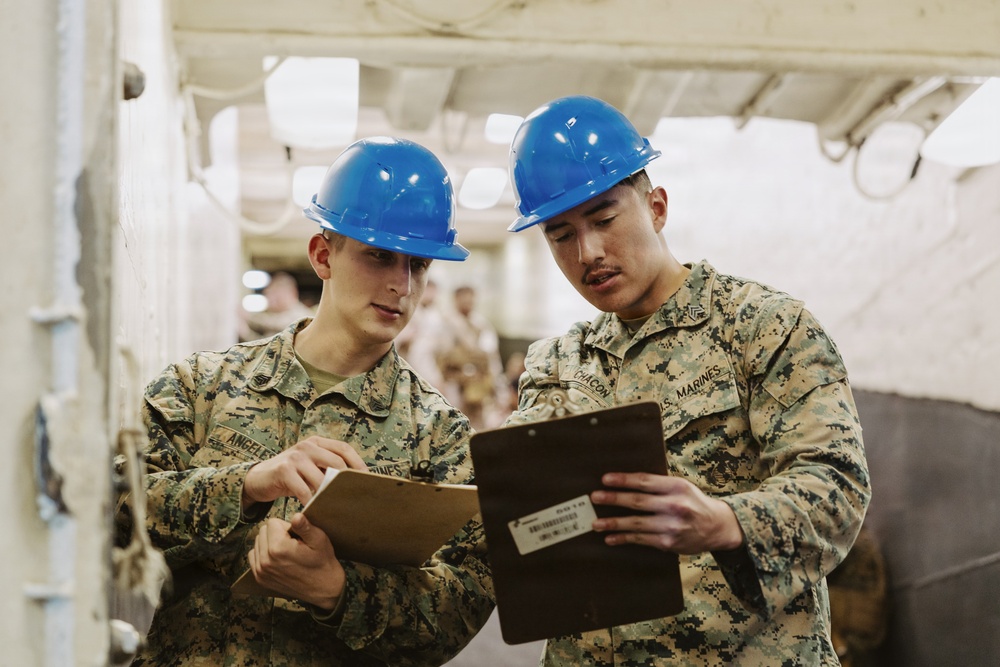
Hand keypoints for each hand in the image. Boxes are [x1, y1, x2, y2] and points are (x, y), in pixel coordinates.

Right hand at [243, 436, 366, 508]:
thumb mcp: (310, 466)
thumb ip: (327, 469)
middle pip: (336, 463)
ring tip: (336, 508)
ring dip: (329, 496)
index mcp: (317, 443)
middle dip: (346, 482)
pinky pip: (303, 490)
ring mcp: (295, 457)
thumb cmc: (291, 475)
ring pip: (321, 479)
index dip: (358, 463)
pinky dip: (310, 502)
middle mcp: (307, 446)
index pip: (344, 449)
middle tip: (354, 498)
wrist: (259, 478)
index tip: (367, 480)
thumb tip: (355, 483)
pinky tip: (314, 511)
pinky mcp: (284, 470)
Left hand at [248, 513, 344, 608]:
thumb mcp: (319, 540)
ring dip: (269, 543)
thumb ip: (305, 526)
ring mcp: (261, 571)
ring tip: (286, 551)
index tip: (296, 535)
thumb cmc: (322, 562)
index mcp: (279, 548)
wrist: (323, 588)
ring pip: (257, 542)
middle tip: (292, 543)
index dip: (286, 525)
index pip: (272, 522)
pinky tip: (277, 558)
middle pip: (263, 531)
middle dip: (276, 533)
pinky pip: (254, 556)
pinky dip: (263, 553)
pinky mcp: (260, 578)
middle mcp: (266, 560)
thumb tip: (296, 515)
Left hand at [590, 472, 743, 553]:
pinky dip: (624, 538)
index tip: (605, 479)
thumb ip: (658, 484)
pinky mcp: (668, 543)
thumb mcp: (681, 486)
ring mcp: (671, 526)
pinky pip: (641, 540)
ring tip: (596, 523)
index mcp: (676, 487)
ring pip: (636, 524)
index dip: (623, 480)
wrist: (717, 527)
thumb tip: (626, 481)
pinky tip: (610, 538)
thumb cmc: (693, 502)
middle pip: (637, 502)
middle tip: (595, 497)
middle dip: (613, 499)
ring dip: (613, 523)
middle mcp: (674, 506)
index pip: (645, 482)